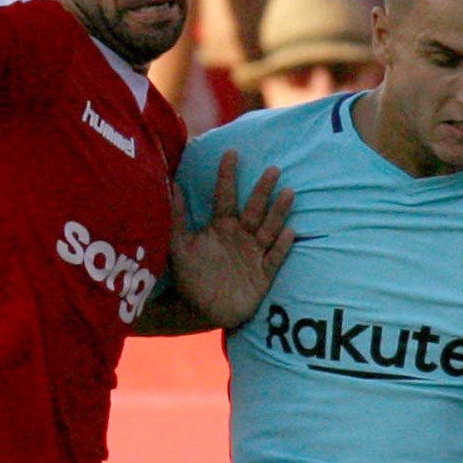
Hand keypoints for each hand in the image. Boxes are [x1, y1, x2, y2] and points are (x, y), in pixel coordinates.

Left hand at [169, 150, 294, 328]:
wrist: (201, 310)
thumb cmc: (190, 277)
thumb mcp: (180, 247)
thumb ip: (178, 218)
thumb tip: (172, 186)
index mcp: (221, 226)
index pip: (225, 196)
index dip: (227, 176)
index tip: (231, 153)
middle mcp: (241, 236)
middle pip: (254, 209)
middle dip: (263, 191)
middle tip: (273, 170)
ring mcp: (254, 254)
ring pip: (269, 229)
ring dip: (278, 212)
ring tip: (288, 193)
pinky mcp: (263, 274)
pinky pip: (274, 258)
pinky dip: (282, 247)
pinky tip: (289, 232)